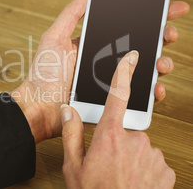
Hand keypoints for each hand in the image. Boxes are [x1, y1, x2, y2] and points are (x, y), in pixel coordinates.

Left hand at [11, 0, 188, 142]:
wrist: (39, 107)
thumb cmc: (42, 75)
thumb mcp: (54, 39)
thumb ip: (70, 15)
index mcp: (93, 46)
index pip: (124, 29)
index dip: (147, 19)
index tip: (165, 10)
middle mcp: (104, 62)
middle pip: (139, 48)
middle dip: (160, 39)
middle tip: (168, 34)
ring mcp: (109, 82)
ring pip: (144, 71)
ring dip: (160, 64)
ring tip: (162, 62)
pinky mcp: (112, 102)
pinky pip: (137, 97)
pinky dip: (151, 93)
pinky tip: (155, 88)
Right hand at [60, 51, 174, 187]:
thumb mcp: (73, 167)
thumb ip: (71, 134)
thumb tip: (67, 111)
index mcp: (110, 136)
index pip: (118, 97)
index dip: (124, 73)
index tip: (133, 58)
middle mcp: (135, 141)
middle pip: (126, 129)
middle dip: (117, 142)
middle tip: (107, 164)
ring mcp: (153, 155)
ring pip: (140, 146)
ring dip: (131, 157)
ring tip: (119, 176)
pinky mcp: (165, 170)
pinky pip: (153, 161)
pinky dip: (144, 169)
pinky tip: (133, 182)